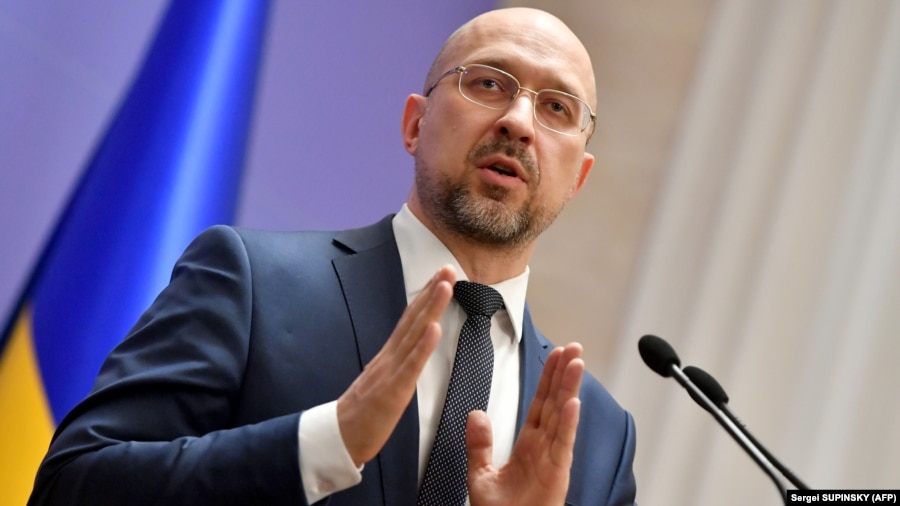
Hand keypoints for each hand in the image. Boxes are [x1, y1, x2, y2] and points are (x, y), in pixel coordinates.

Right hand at [336, 265, 455, 465]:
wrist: (338, 438)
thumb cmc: (363, 413)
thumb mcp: (383, 381)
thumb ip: (397, 364)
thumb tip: (411, 350)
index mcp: (389, 356)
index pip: (410, 320)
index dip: (426, 296)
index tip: (441, 275)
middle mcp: (389, 357)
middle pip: (413, 319)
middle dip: (432, 292)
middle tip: (448, 268)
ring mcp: (390, 371)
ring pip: (413, 335)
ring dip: (430, 308)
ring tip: (444, 286)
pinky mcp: (392, 391)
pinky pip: (410, 366)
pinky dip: (422, 346)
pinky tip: (434, 328)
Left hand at [467, 343, 583, 505]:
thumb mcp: (480, 476)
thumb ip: (479, 444)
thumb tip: (476, 414)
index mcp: (529, 446)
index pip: (540, 404)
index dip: (548, 379)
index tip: (556, 357)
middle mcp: (544, 448)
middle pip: (555, 403)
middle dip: (564, 375)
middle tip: (574, 348)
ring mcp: (552, 460)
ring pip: (562, 417)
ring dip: (569, 389)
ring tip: (576, 363)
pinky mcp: (557, 474)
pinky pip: (562, 444)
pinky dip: (568, 424)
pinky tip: (572, 403)